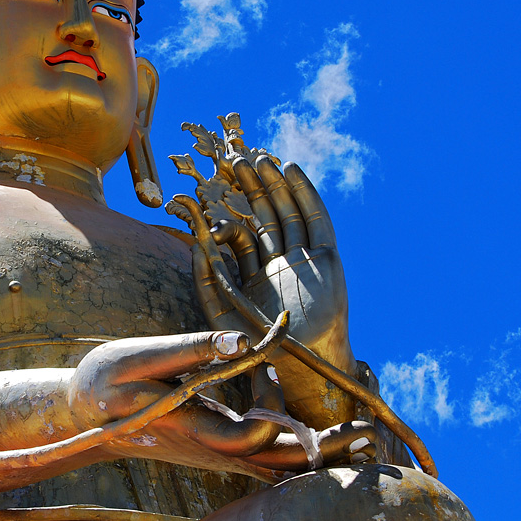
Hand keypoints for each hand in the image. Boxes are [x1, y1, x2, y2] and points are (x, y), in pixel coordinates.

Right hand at [68, 335, 376, 472]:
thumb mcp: (139, 356)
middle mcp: (209, 447)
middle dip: (321, 451)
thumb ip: (190, 348)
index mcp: (188, 423)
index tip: (309, 423)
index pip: (240, 438)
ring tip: (363, 437)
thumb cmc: (108, 378)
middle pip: (274, 461)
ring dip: (320, 454)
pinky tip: (331, 441)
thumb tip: (241, 339)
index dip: (273, 432)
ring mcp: (215, 452)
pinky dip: (301, 450)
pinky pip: (267, 458)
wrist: (86, 416)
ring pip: (276, 464)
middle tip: (366, 435)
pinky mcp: (220, 447)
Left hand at [193, 156, 356, 429]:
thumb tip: (194, 240)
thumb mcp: (221, 309)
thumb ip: (206, 276)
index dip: (230, 207)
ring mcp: (304, 259)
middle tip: (237, 158)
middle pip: (265, 215)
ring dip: (276, 184)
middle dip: (252, 188)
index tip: (215, 181)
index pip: (242, 231)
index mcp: (254, 274)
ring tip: (261, 157)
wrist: (303, 363)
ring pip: (289, 212)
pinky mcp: (327, 258)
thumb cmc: (262, 344)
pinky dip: (306, 194)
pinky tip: (292, 172)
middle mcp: (279, 263)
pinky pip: (316, 220)